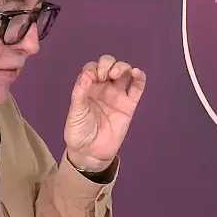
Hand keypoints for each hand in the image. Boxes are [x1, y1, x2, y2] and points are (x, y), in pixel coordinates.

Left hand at [64, 55, 145, 171]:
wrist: (90, 153)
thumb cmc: (79, 131)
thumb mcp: (75, 112)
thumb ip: (80, 92)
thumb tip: (88, 73)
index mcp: (88, 87)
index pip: (92, 68)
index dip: (94, 68)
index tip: (93, 76)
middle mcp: (103, 88)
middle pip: (109, 66)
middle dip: (108, 64)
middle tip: (105, 75)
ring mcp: (117, 95)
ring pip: (124, 73)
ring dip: (122, 67)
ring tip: (117, 74)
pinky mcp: (129, 105)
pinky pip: (137, 89)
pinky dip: (140, 78)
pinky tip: (137, 73)